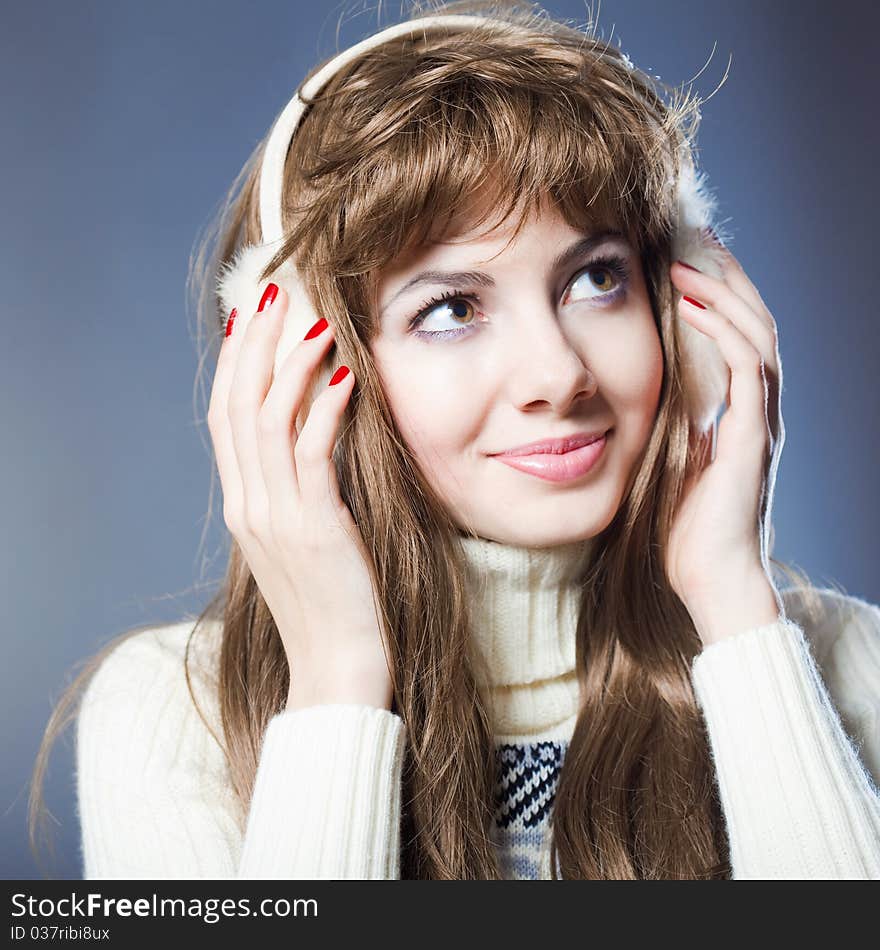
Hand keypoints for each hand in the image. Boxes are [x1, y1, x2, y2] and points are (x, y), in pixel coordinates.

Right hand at [207, 284, 392, 709]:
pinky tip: (345, 376)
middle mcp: (249, 503)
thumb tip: (315, 438)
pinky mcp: (313, 527)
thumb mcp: (302, 541)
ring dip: (290, 363)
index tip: (252, 315)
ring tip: (315, 318)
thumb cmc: (330, 605)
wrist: (337, 670)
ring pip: (267, 419)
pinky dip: (325, 409)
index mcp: (244, 504)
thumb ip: (297, 491)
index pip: (226, 416)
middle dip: (255, 343)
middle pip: (237, 404)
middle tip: (274, 289)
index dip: (237, 360)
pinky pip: (311, 453)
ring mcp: (275, 515)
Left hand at [666, 242, 785, 644]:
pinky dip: (725, 332)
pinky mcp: (752, 438)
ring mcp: (761, 422)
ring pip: (758, 335)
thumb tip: (633, 392)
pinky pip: (749, 369)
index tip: (686, 260)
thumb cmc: (683, 529)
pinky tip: (696, 308)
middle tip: (693, 241)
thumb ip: (666, 424)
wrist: (709, 578)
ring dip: (724, 293)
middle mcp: (758, 410)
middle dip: (726, 278)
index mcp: (738, 414)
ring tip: (688, 262)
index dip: (717, 296)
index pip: (737, 337)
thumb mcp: (669, 461)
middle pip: (755, 323)